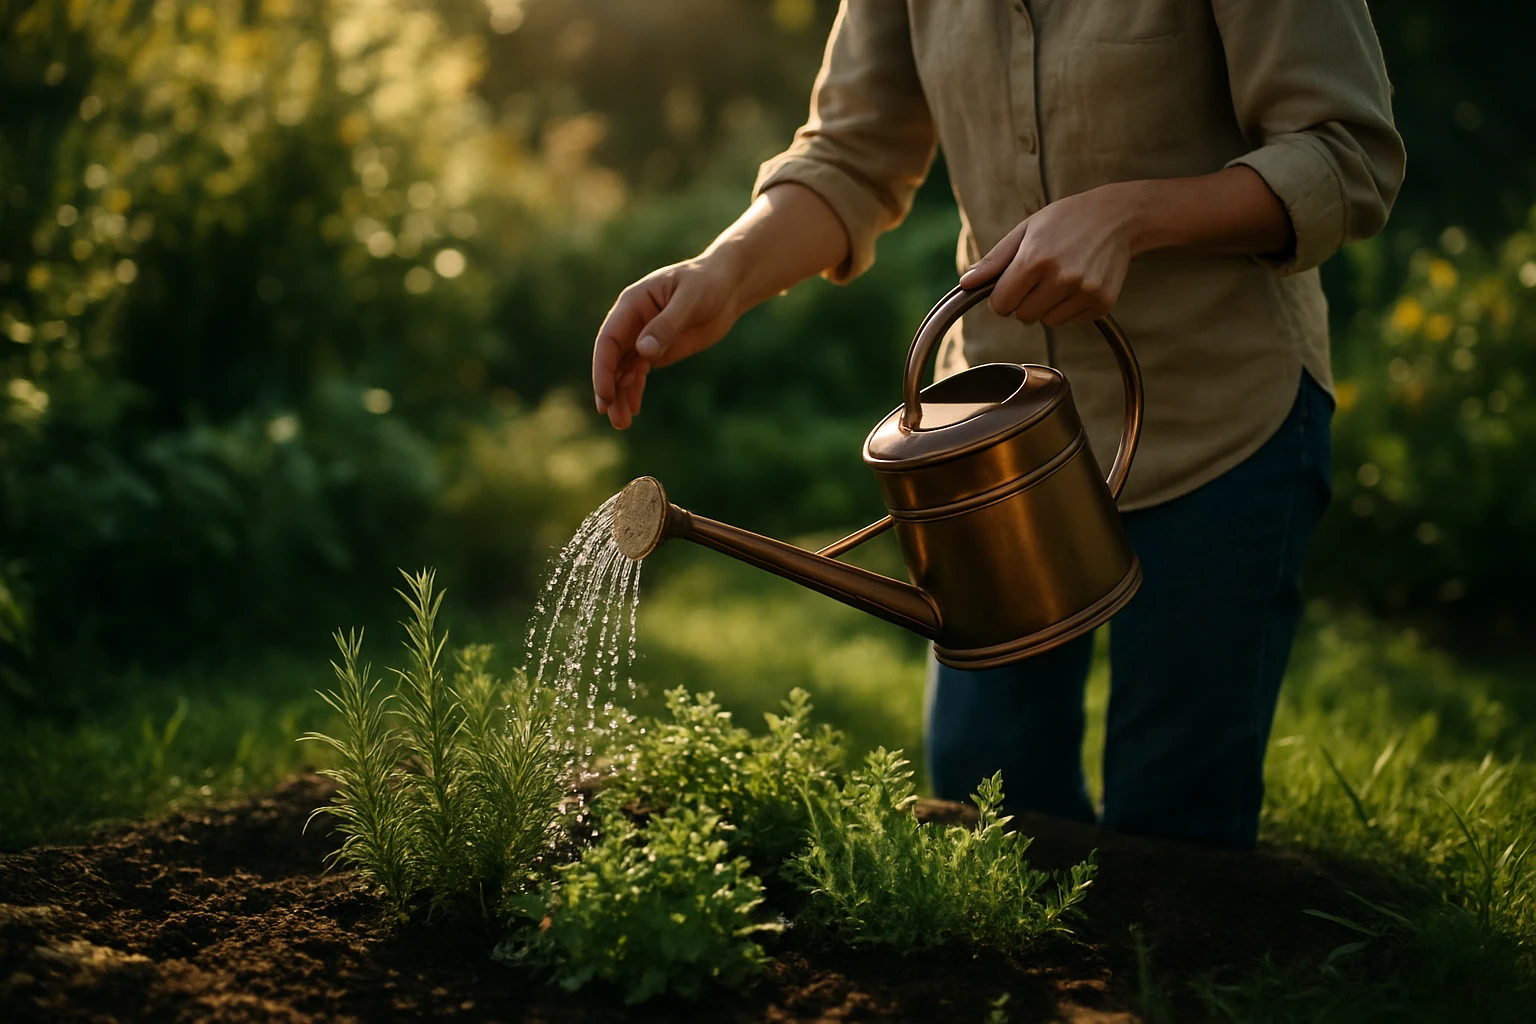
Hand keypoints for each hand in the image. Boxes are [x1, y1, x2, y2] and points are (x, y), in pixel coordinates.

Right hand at [591, 258, 741, 429]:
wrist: (727, 287)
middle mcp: (632, 322)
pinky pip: (639, 373)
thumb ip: (667, 325)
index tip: (606, 395)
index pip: (610, 340)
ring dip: (620, 395)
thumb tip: (643, 351)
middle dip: (609, 388)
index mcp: (633, 304)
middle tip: (611, 416)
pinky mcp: (658, 350)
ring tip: (622, 424)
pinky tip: (633, 410)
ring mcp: (643, 337)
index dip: (604, 368)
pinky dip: (634, 391)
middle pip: (612, 360)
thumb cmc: (708, 283)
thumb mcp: (690, 300)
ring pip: (623, 370)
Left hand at [959, 183, 1138, 326]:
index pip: (1001, 305)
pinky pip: (1071, 321)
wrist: (1117, 217)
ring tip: (1061, 277)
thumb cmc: (1065, 220)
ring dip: (1048, 306)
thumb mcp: (1025, 231)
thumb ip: (994, 261)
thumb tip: (965, 284)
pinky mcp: (1101, 303)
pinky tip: (1079, 282)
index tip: (1011, 283)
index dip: (1002, 296)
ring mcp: (1084, 292)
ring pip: (1047, 322)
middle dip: (1025, 301)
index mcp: (1035, 259)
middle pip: (1023, 316)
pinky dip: (1070, 308)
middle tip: (1040, 277)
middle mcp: (1061, 278)